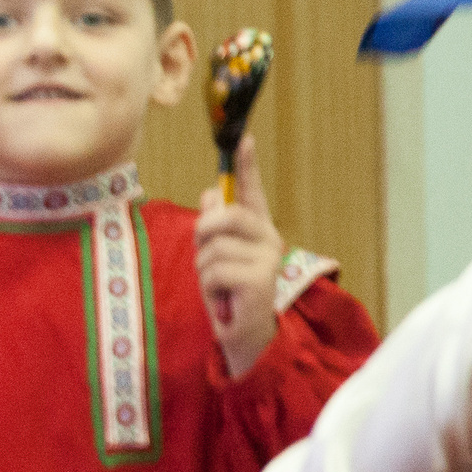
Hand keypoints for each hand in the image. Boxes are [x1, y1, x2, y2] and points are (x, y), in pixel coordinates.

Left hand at [195, 135, 281, 377]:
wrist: (242, 333)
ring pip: (212, 247)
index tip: (244, 138)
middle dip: (203, 235)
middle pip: (223, 216)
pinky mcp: (260, 278)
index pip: (251, 192)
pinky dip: (209, 287)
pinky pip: (214, 270)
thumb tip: (211, 191)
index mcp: (256, 230)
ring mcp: (267, 258)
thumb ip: (214, 227)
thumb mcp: (214, 256)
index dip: (246, 165)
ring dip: (203, 269)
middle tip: (207, 260)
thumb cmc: (227, 293)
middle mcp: (268, 239)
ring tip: (219, 286)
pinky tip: (224, 299)